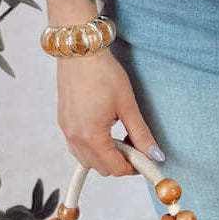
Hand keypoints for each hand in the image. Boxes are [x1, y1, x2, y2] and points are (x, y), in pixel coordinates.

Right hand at [55, 52, 163, 177]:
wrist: (80, 50)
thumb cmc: (102, 73)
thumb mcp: (128, 105)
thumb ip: (141, 134)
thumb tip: (154, 155)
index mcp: (91, 136)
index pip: (115, 168)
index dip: (133, 167)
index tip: (145, 159)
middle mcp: (75, 137)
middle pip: (101, 168)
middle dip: (120, 161)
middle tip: (134, 143)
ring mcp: (66, 131)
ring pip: (88, 160)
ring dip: (105, 156)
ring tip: (119, 135)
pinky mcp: (63, 123)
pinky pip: (77, 147)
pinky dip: (92, 147)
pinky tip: (104, 131)